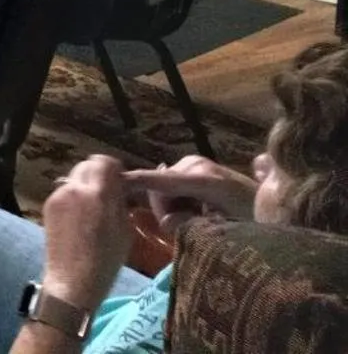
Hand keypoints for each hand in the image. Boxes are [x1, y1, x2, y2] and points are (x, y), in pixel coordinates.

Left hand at [40, 156, 134, 311]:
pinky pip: (64, 191)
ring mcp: (59, 195)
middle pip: (87, 164)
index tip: (119, 181)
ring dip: (85, 185)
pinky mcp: (48, 203)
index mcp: (100, 194)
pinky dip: (73, 197)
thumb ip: (120, 202)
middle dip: (98, 175)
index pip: (104, 161)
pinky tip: (77, 217)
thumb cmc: (106, 259)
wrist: (73, 279)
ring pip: (74, 177)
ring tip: (91, 207)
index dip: (113, 169)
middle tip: (106, 193)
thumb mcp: (125, 230)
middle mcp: (77, 188)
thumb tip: (119, 187)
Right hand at [123, 156, 260, 234]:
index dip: (136, 181)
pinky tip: (203, 209)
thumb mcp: (222, 232)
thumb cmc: (255, 223)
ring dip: (176, 206)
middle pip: (159, 187)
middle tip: (193, 226)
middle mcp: (196, 165)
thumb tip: (166, 219)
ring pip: (166, 188)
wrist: (280, 207)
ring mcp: (197, 163)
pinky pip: (175, 185)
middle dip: (166, 209)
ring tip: (204, 218)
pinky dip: (182, 200)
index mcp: (203, 179)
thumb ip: (188, 226)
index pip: (160, 179)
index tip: (114, 180)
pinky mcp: (199, 166)